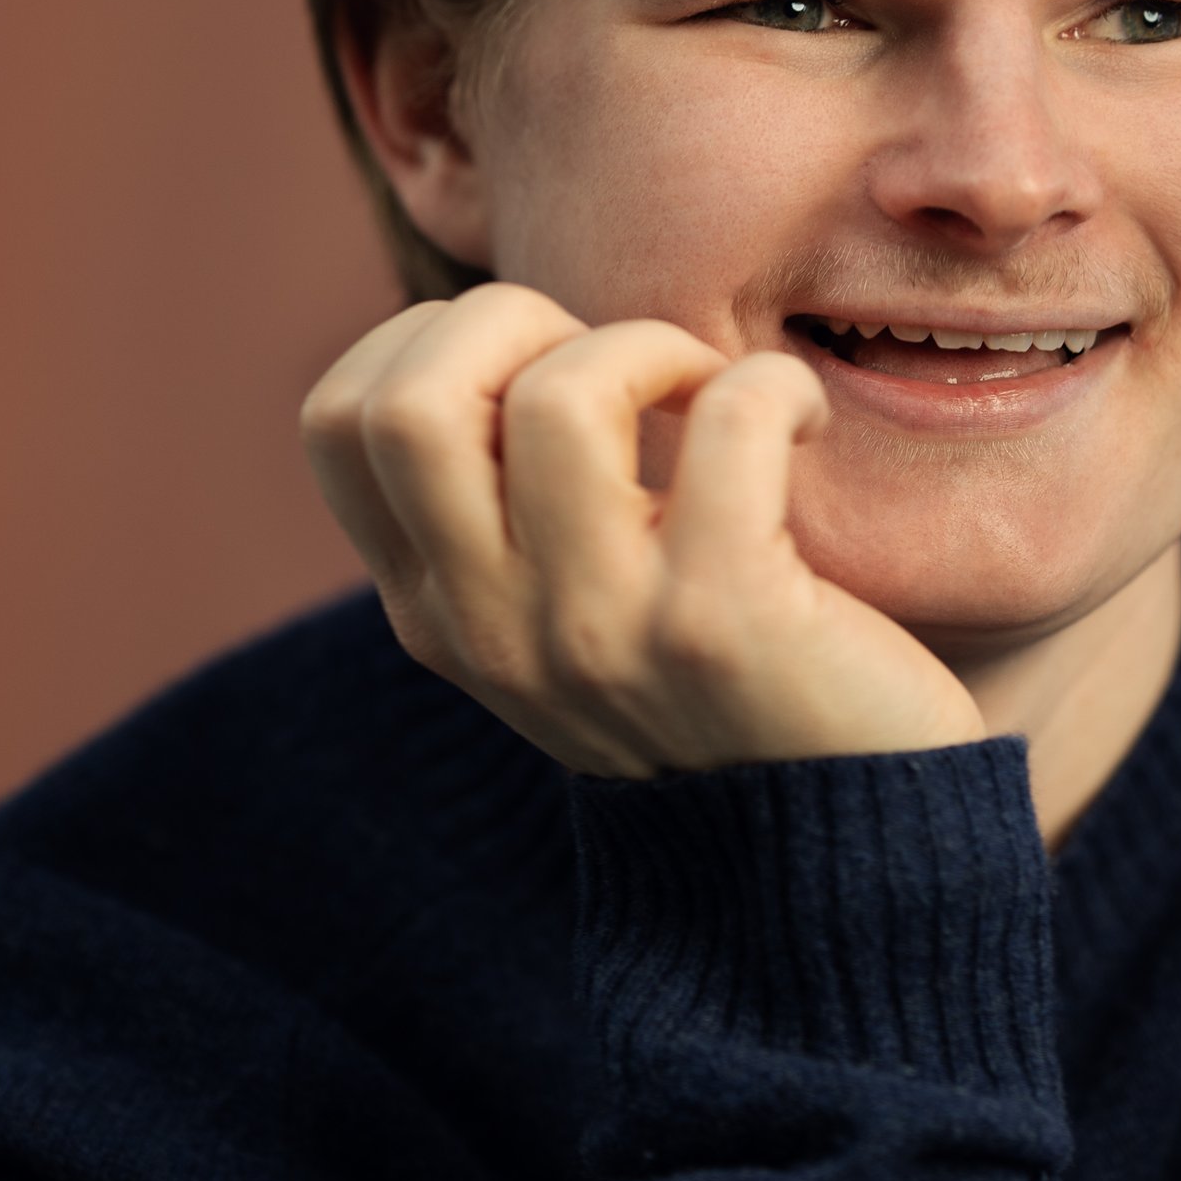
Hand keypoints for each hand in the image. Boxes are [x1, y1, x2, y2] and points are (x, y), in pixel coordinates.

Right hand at [301, 284, 987, 777]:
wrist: (842, 861)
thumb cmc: (720, 700)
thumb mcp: (563, 622)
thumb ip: (502, 519)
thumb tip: (486, 338)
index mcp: (437, 615)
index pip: (339, 421)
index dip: (433, 340)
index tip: (537, 367)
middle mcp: (495, 629)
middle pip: (409, 398)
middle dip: (518, 320)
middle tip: (618, 369)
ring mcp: (602, 631)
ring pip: (560, 396)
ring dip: (652, 346)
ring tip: (709, 395)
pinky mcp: (724, 623)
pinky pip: (729, 417)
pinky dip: (775, 384)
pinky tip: (803, 421)